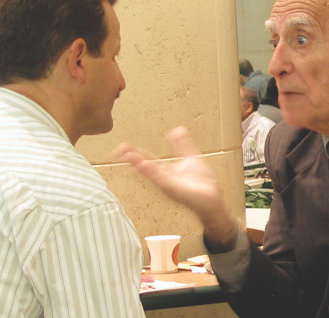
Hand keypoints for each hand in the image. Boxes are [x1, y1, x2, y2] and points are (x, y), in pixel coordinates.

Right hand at [119, 126, 238, 251]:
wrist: (213, 199)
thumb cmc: (202, 184)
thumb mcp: (190, 157)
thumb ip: (182, 144)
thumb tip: (175, 129)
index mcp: (165, 170)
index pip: (145, 159)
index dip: (133, 152)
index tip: (122, 147)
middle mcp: (163, 178)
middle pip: (142, 166)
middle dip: (129, 159)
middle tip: (115, 152)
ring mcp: (168, 184)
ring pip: (149, 172)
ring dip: (137, 164)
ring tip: (126, 155)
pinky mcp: (175, 189)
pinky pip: (161, 179)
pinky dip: (152, 172)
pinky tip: (144, 165)